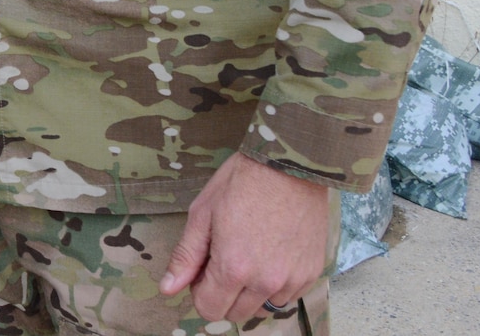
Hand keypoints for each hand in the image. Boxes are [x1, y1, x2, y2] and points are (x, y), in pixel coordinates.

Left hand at [159, 152, 332, 323]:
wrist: (290, 164)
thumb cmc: (242, 182)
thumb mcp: (203, 214)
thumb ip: (186, 257)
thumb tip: (168, 289)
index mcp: (233, 268)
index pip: (210, 310)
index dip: (199, 291)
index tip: (203, 269)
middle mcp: (265, 282)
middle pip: (235, 314)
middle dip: (223, 294)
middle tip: (223, 260)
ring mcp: (292, 279)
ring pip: (263, 308)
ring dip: (251, 292)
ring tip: (250, 254)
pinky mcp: (312, 272)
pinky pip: (288, 296)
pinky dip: (276, 285)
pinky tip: (271, 255)